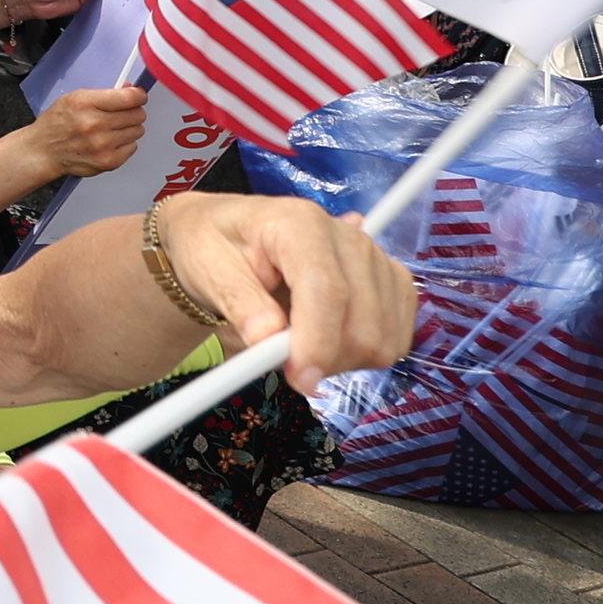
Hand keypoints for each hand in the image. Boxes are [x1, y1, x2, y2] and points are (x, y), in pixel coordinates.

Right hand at [26, 84, 146, 179]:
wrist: (43, 151)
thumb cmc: (57, 123)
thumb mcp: (74, 98)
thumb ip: (104, 94)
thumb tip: (130, 90)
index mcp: (86, 103)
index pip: (129, 98)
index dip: (138, 96)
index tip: (138, 97)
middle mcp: (94, 124)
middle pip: (137, 114)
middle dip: (132, 112)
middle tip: (120, 114)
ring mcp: (102, 145)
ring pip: (138, 131)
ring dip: (128, 128)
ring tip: (112, 129)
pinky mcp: (108, 161)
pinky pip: (133, 147)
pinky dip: (124, 144)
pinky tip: (109, 142)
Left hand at [145, 191, 417, 385]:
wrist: (229, 234)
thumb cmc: (212, 245)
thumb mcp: (206, 266)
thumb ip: (238, 302)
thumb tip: (267, 339)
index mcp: (299, 223)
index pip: (327, 290)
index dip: (317, 342)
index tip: (299, 379)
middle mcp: (349, 237)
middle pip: (363, 322)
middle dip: (326, 359)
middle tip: (283, 364)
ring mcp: (376, 259)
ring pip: (383, 338)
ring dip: (343, 361)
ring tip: (299, 346)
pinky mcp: (392, 283)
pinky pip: (396, 339)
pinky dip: (362, 355)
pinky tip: (326, 340)